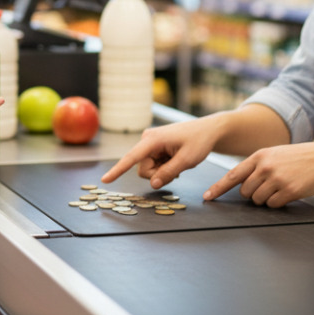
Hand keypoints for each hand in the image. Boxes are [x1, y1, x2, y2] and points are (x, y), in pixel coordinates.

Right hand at [100, 118, 221, 188]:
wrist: (208, 130)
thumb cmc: (199, 141)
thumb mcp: (187, 160)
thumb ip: (169, 172)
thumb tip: (153, 184)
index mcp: (152, 139)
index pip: (131, 157)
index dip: (118, 170)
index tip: (105, 180)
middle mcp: (147, 139)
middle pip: (143, 169)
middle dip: (158, 174)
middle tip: (178, 169)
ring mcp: (150, 143)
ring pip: (149, 169)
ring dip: (163, 171)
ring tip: (178, 161)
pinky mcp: (154, 147)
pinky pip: (154, 164)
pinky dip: (165, 167)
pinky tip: (175, 159)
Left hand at [203, 141, 313, 205]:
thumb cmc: (301, 157)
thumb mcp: (276, 154)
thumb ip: (258, 165)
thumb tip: (243, 183)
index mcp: (260, 156)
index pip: (233, 175)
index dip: (218, 188)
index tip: (208, 197)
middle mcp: (265, 167)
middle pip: (245, 192)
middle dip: (253, 194)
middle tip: (268, 187)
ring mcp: (277, 179)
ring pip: (258, 200)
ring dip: (266, 199)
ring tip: (280, 188)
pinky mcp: (289, 190)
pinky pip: (273, 205)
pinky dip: (278, 203)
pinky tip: (288, 193)